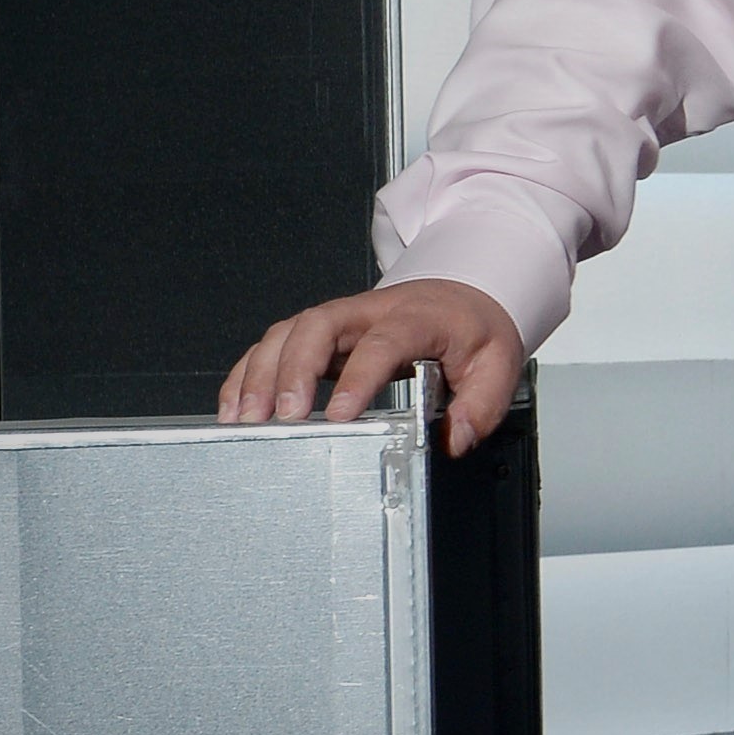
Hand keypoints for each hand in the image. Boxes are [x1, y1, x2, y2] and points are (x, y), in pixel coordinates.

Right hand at [219, 280, 528, 455]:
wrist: (464, 294)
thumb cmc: (474, 330)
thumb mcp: (499, 365)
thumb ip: (481, 405)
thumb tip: (452, 440)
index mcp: (416, 318)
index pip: (381, 343)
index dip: (357, 378)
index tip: (340, 416)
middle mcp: (369, 312)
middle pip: (317, 326)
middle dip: (291, 370)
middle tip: (280, 417)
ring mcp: (339, 320)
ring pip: (287, 333)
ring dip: (260, 373)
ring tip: (245, 419)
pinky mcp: (319, 334)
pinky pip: (274, 345)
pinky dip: (248, 373)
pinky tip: (235, 406)